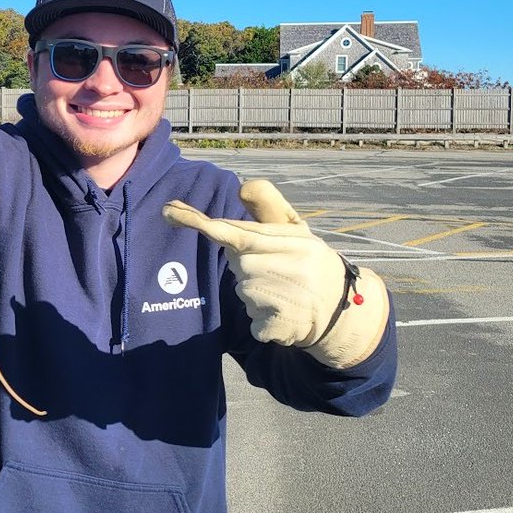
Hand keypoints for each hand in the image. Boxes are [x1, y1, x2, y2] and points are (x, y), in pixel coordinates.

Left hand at [162, 179, 389, 368]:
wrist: (343, 308)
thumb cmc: (311, 263)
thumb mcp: (298, 232)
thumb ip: (269, 208)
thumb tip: (242, 185)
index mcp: (285, 241)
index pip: (233, 230)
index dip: (198, 221)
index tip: (169, 211)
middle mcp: (278, 268)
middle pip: (236, 261)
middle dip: (250, 263)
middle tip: (281, 268)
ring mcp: (275, 299)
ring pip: (242, 290)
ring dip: (257, 291)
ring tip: (287, 291)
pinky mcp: (273, 327)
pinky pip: (253, 320)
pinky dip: (265, 319)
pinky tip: (287, 313)